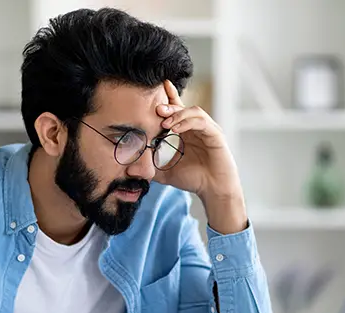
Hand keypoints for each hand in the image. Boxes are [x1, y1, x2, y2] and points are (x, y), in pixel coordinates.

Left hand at [154, 80, 247, 233]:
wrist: (213, 191)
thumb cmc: (195, 180)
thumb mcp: (167, 173)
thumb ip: (151, 170)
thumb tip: (129, 171)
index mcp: (187, 132)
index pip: (177, 110)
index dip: (169, 98)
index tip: (157, 90)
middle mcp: (197, 128)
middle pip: (183, 107)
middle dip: (169, 106)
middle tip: (156, 108)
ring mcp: (208, 130)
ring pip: (193, 111)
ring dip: (178, 114)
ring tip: (165, 122)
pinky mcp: (215, 135)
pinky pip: (202, 122)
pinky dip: (188, 122)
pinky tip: (177, 129)